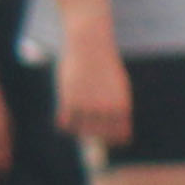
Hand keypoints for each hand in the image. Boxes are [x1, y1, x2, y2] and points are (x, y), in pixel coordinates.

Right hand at [56, 34, 128, 150]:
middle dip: (94, 134)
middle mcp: (107, 109)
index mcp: (122, 106)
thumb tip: (117, 128)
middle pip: (99, 135)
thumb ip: (117, 107)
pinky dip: (63, 123)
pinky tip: (63, 115)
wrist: (90, 46)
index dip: (112, 138)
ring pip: (81, 131)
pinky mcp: (69, 100)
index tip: (105, 137)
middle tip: (87, 129)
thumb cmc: (105, 66)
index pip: (120, 134)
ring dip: (78, 128)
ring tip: (75, 119)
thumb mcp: (118, 86)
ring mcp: (87, 105)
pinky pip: (65, 123)